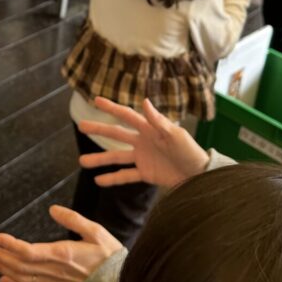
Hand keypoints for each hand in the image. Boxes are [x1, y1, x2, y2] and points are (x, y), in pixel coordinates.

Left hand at [0, 205, 121, 281]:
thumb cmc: (108, 256)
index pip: (28, 251)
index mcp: (62, 254)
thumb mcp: (95, 231)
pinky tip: (2, 280)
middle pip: (18, 265)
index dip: (9, 245)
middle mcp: (54, 270)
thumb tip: (53, 209)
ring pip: (21, 277)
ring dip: (1, 268)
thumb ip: (73, 219)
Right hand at [79, 97, 208, 187]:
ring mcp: (142, 157)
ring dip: (100, 159)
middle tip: (81, 126)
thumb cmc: (190, 152)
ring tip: (82, 160)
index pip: (127, 116)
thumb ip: (158, 121)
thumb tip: (144, 101)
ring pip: (116, 157)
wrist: (200, 176)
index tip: (96, 101)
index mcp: (149, 129)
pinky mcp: (145, 173)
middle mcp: (143, 141)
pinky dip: (112, 178)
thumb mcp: (176, 135)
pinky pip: (126, 176)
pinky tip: (98, 180)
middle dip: (99, 130)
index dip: (111, 108)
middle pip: (116, 134)